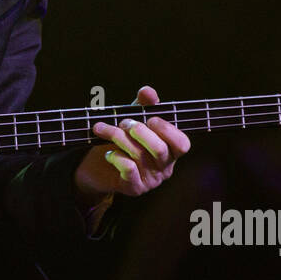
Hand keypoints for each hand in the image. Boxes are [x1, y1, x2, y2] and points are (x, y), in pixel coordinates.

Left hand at [73, 85, 190, 199]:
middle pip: (160, 149)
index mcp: (171, 150)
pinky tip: (108, 153)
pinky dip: (116, 156)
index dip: (168, 130)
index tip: (151, 118)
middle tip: (123, 122)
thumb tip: (148, 91)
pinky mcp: (134, 188)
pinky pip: (129, 169)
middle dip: (139, 131)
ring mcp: (151, 180)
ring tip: (104, 129)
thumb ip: (143, 105)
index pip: (182, 144)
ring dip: (119, 138)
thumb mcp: (133, 119)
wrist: (98, 167)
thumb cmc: (122, 141)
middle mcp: (164, 167)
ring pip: (140, 156)